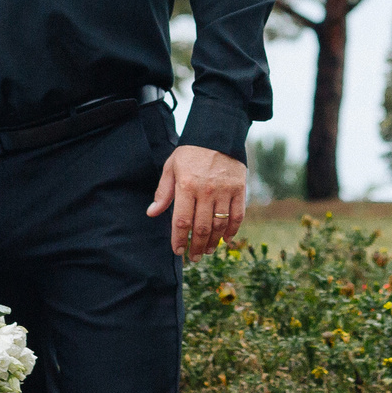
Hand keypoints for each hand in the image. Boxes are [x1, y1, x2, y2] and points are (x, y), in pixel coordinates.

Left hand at [147, 144, 248, 260]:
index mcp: (186, 186)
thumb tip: (152, 213)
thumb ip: (163, 192)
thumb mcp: (171, 167)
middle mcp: (206, 191)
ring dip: (213, 242)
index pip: (181, 221)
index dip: (179, 240)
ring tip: (208, 251)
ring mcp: (224, 191)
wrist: (217, 135)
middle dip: (196, 247)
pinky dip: (232, 230)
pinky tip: (226, 239)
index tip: (178, 251)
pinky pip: (237, 215)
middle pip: (201, 227)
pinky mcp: (239, 189)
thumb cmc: (190, 153)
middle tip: (194, 257)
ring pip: (219, 225)